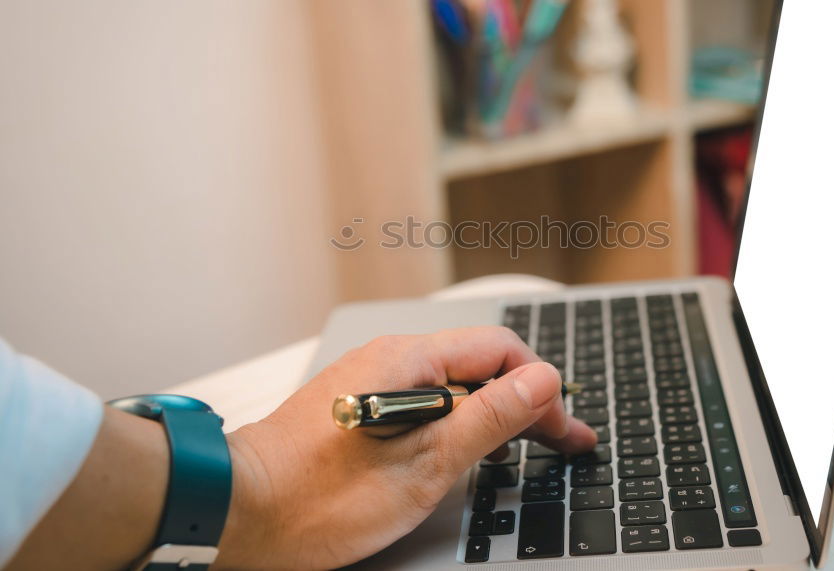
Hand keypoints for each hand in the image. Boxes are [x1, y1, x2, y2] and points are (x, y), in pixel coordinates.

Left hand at [216, 327, 596, 568]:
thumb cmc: (319, 499)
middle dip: (524, 402)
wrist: (237, 515)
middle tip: (559, 442)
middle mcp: (388, 359)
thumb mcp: (426, 465)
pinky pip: (423, 401)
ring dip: (492, 412)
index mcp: (408, 361)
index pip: (500, 350)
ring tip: (520, 448)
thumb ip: (488, 417)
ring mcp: (370, 382)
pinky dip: (455, 422)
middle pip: (478, 365)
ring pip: (451, 385)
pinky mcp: (358, 407)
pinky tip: (465, 450)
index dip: (542, 391)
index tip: (563, 433)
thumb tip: (540, 381)